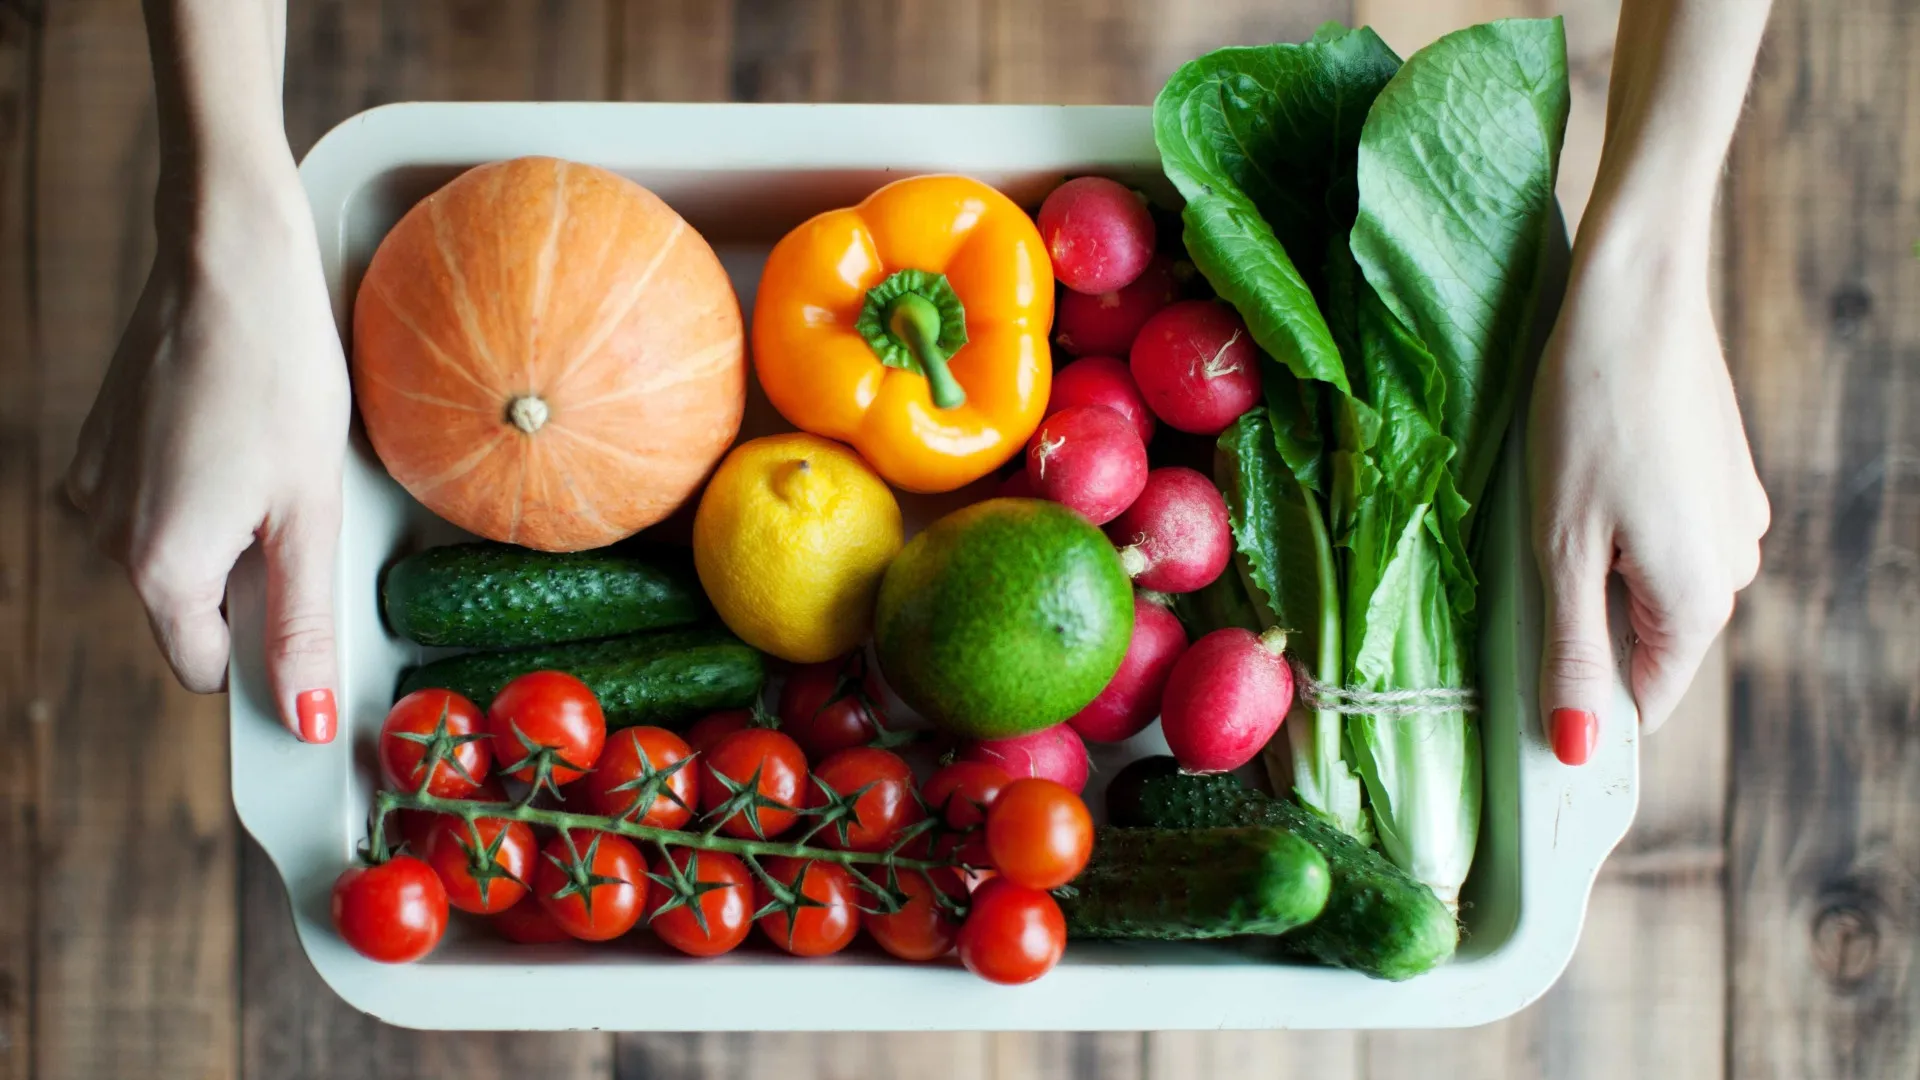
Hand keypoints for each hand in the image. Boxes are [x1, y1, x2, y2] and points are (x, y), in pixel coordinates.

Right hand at [65, 159, 348, 741]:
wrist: (227, 261)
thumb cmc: (279, 375)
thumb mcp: (310, 511)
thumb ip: (302, 624)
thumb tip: (306, 718)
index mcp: (156, 565)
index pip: (205, 667)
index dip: (263, 652)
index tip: (308, 607)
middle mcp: (104, 533)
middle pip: (189, 608)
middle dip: (247, 582)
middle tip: (297, 507)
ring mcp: (94, 485)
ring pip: (174, 553)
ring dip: (226, 532)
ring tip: (269, 459)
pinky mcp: (99, 444)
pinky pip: (155, 501)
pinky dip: (200, 489)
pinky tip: (236, 433)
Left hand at [1528, 225, 1768, 763]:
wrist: (1635, 295)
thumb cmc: (1586, 416)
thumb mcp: (1561, 548)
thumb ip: (1572, 650)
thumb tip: (1577, 748)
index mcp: (1700, 601)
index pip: (1643, 699)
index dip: (1580, 701)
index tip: (1518, 684)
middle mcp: (1734, 566)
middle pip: (1644, 639)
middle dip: (1581, 622)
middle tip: (1521, 567)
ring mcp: (1733, 516)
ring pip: (1648, 581)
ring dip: (1596, 567)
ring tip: (1550, 507)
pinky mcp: (1719, 474)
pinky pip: (1661, 531)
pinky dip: (1617, 523)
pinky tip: (1582, 476)